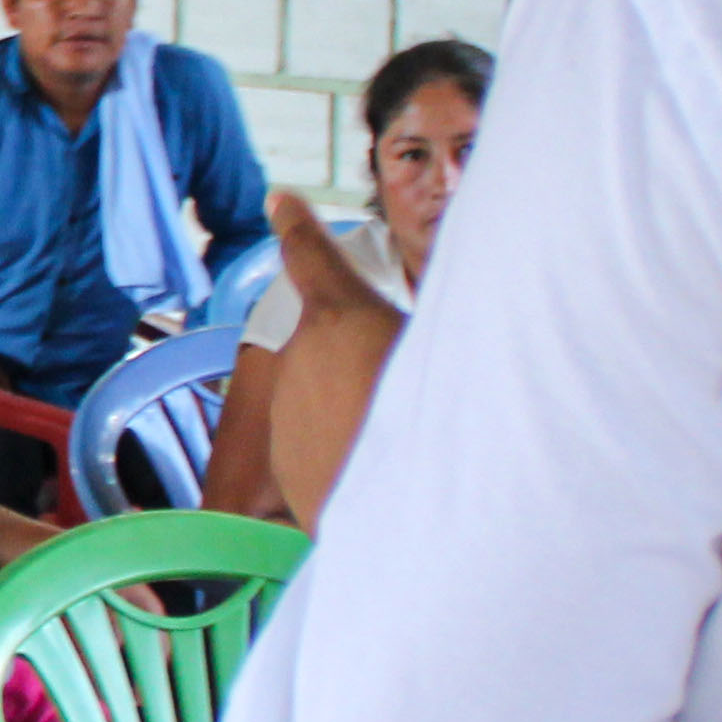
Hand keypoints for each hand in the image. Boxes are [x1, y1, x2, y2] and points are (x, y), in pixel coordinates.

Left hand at [257, 190, 408, 530]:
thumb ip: (426, 322)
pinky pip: (320, 448)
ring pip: (321, 399)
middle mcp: (299, 360)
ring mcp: (286, 417)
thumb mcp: (442, 347)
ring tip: (404, 438)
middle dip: (358, 358)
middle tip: (405, 385)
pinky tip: (385, 475)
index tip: (279, 200)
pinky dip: (346, 456)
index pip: (309, 254)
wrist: (411, 520)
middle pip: (328, 343)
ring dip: (352, 410)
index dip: (296, 225)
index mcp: (337, 316)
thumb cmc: (442, 422)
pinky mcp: (288, 467)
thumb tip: (426, 317)